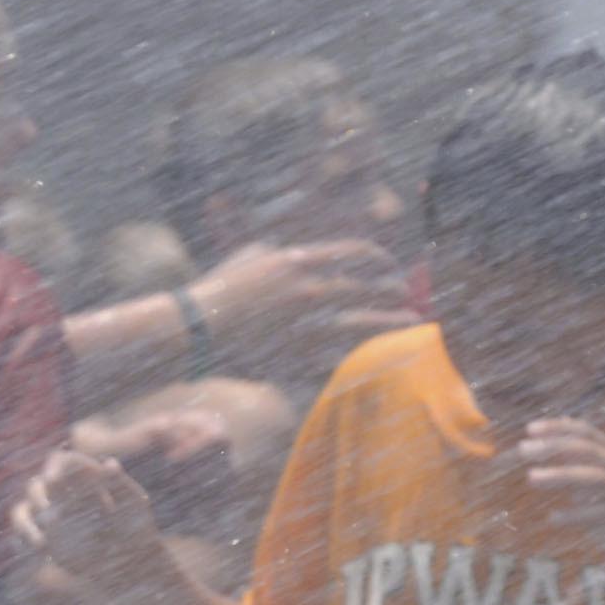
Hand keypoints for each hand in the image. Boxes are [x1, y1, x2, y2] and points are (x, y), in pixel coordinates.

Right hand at [12, 448, 165, 583]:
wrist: (129, 561)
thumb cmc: (137, 528)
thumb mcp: (134, 503)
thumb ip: (120, 483)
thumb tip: (108, 463)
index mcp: (82, 478)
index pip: (60, 462)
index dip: (53, 466)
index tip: (52, 480)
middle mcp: (61, 495)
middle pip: (36, 485)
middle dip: (37, 495)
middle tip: (48, 510)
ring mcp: (49, 518)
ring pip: (21, 512)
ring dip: (24, 523)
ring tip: (41, 542)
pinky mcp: (43, 540)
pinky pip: (21, 538)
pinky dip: (23, 542)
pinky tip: (41, 551)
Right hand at [186, 239, 418, 373]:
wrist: (193, 326)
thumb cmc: (216, 289)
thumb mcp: (250, 256)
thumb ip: (280, 251)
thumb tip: (295, 249)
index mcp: (300, 260)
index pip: (357, 252)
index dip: (381, 259)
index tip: (391, 266)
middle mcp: (310, 289)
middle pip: (368, 287)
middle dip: (394, 292)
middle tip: (406, 298)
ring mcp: (305, 323)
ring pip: (365, 322)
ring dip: (392, 324)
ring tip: (411, 326)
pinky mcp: (296, 352)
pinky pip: (341, 353)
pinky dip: (364, 353)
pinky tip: (379, 355)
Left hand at [517, 416, 604, 562]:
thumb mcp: (593, 487)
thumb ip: (576, 464)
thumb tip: (551, 436)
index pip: (590, 434)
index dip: (561, 428)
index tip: (529, 429)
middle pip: (592, 451)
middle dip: (556, 447)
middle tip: (523, 449)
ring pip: (598, 478)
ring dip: (562, 474)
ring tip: (530, 477)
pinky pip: (604, 514)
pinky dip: (577, 514)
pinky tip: (553, 518)